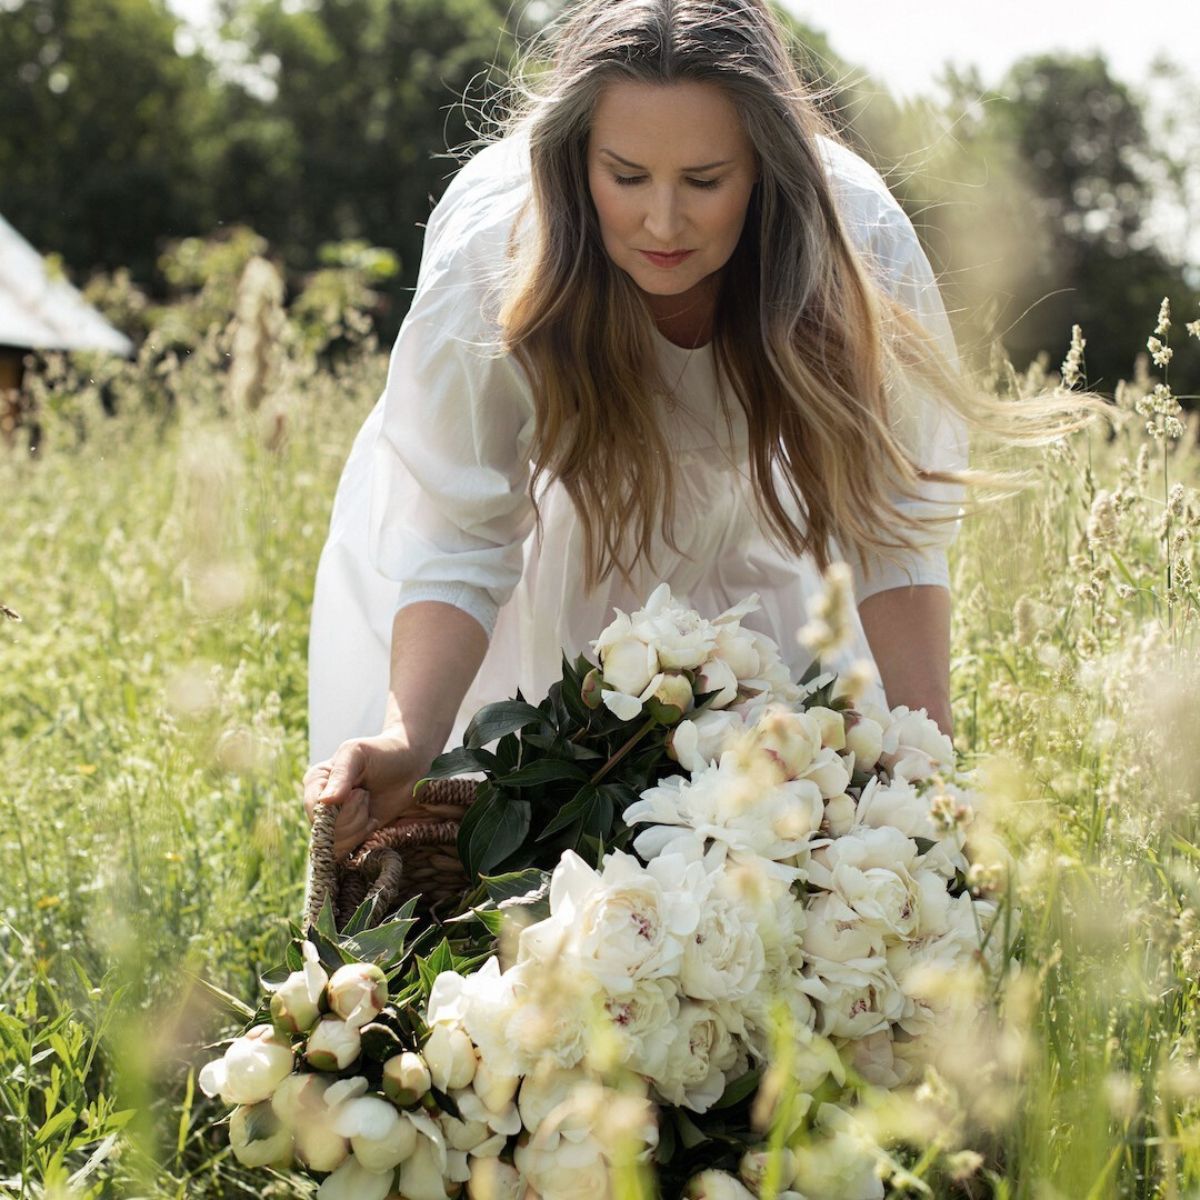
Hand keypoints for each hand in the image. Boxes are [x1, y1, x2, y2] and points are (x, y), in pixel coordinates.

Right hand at [302, 732, 431, 860]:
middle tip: (366, 796)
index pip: (314, 809)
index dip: (339, 808)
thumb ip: (341, 775)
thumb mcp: (359, 754)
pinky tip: (372, 821)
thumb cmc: (384, 752)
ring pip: (334, 844)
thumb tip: (325, 801)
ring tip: (369, 807)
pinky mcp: (349, 833)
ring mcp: (333, 820)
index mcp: (316, 781)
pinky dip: (361, 839)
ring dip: (358, 829)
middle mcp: (320, 803)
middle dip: (352, 818)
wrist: (411, 764)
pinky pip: (344, 851)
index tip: (360, 792)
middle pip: (325, 830)